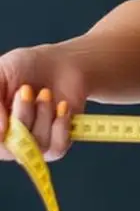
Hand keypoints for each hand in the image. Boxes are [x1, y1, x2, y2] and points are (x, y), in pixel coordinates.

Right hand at [0, 45, 86, 161]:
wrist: (59, 62)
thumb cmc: (24, 67)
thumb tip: (0, 132)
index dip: (0, 129)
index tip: (7, 113)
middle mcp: (9, 142)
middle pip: (11, 149)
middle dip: (22, 115)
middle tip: (27, 89)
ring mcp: (33, 144)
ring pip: (36, 145)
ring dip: (43, 114)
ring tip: (46, 92)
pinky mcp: (57, 143)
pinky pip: (57, 148)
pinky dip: (61, 125)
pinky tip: (62, 105)